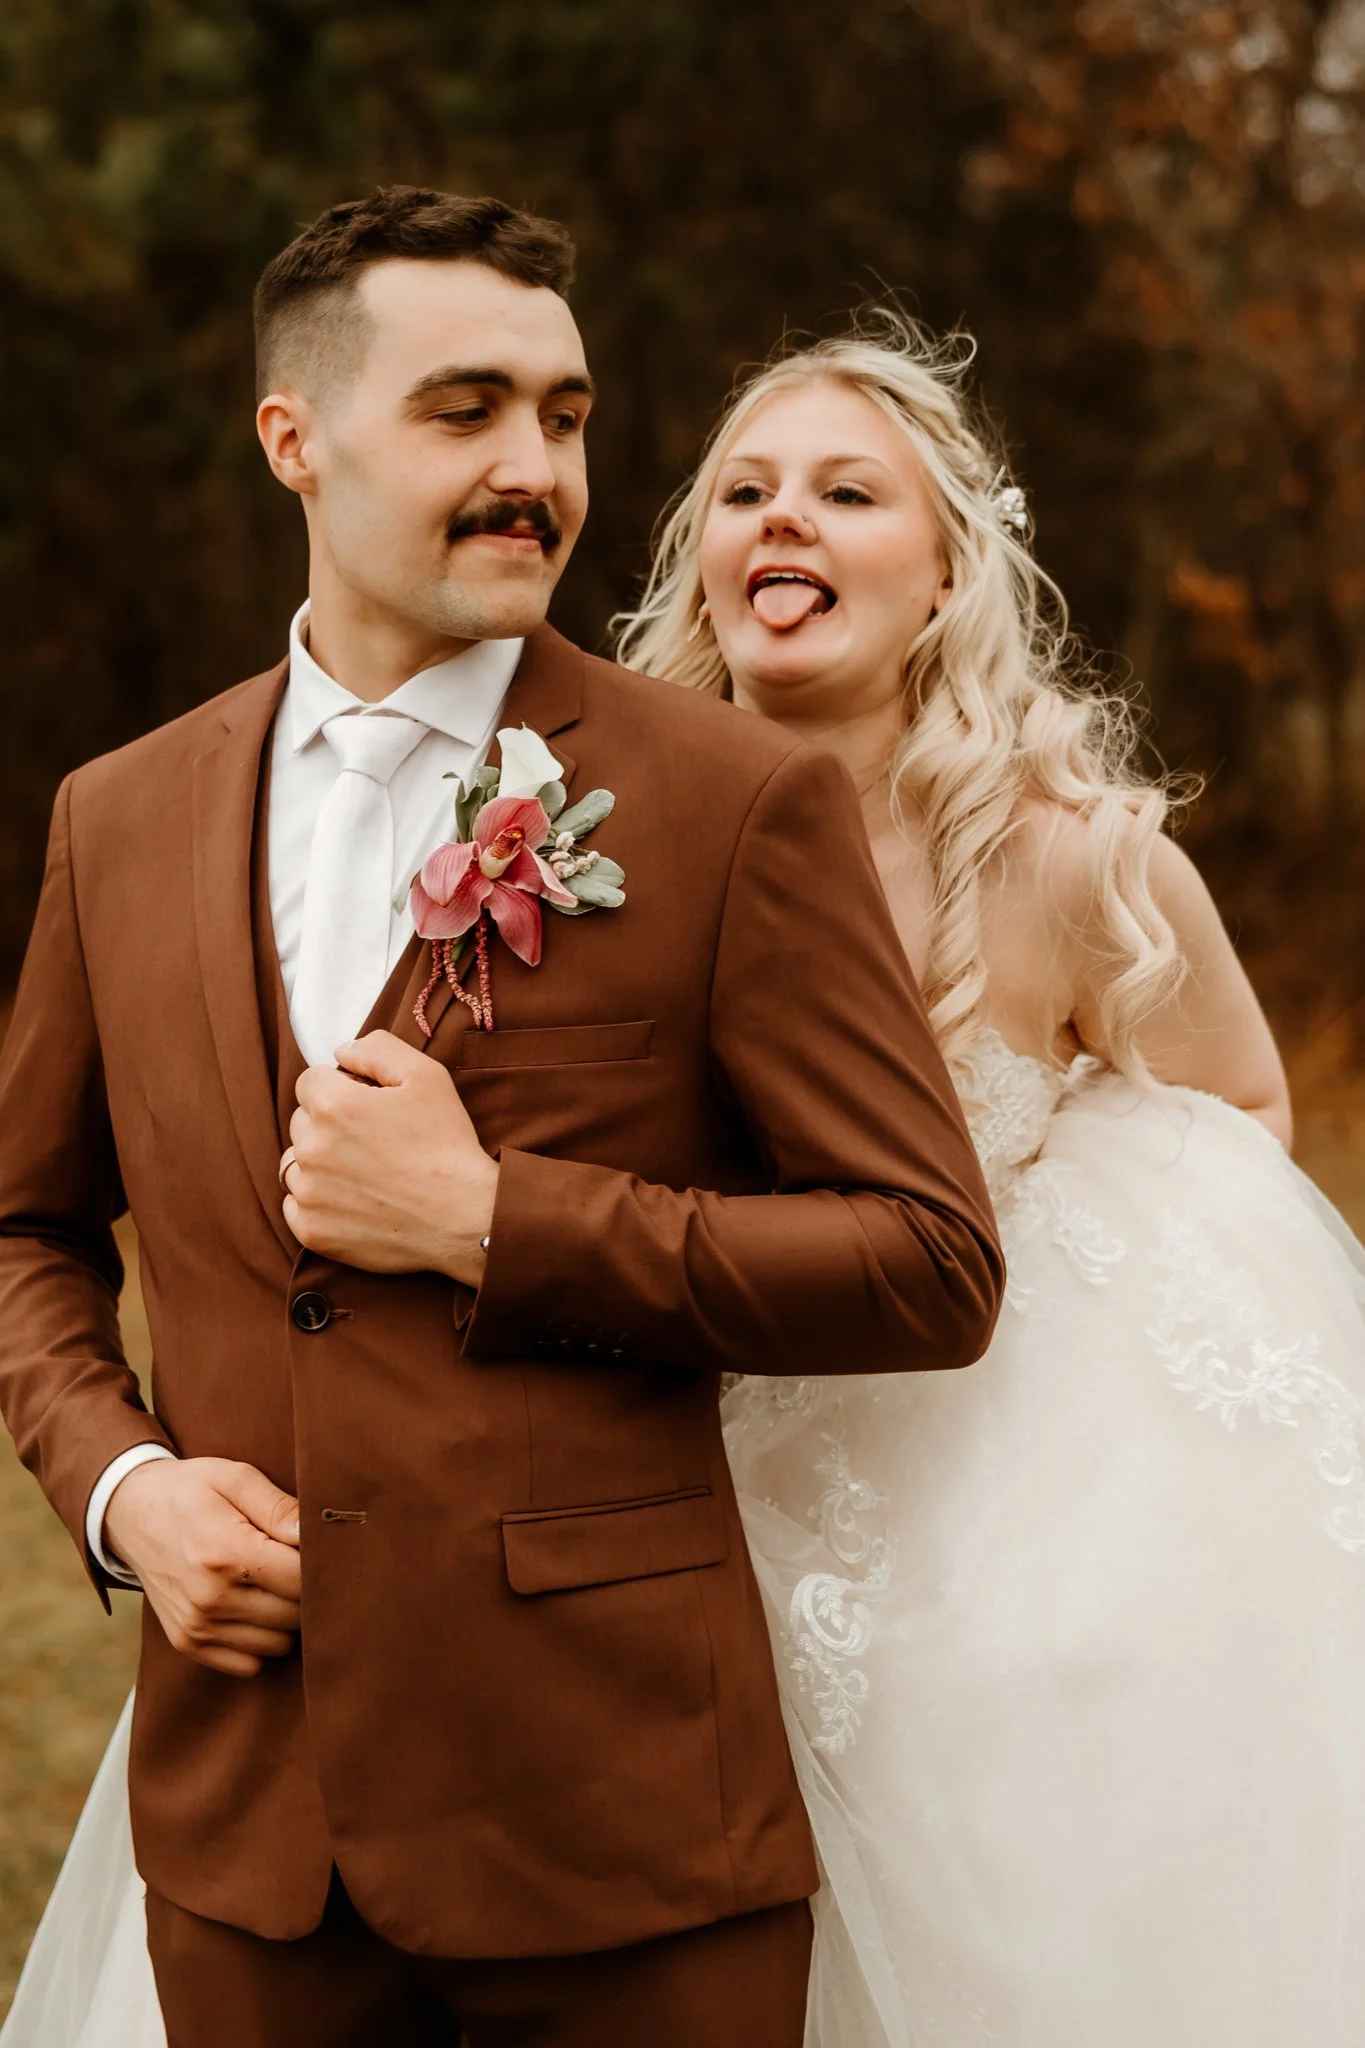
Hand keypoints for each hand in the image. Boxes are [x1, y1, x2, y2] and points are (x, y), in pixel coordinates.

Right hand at [104, 1457, 300, 1678]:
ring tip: (271, 1582)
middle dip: (305, 1590)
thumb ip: (278, 1506)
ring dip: (285, 1617)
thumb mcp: (234, 1477)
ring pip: (278, 1644)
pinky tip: (253, 1606)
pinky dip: (260, 1640)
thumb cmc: (191, 1490)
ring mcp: (196, 1626)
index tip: (314, 1547)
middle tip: (292, 1562)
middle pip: (295, 1615)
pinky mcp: (188, 1643)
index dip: (319, 1563)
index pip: (301, 1580)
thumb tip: (313, 1532)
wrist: (131, 1513)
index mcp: (225, 1553)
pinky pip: (250, 1663)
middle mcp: (210, 1598)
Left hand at [282, 1030, 496, 1284]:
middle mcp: (311, 1148)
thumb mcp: (426, 1075)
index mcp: (334, 1105)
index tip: (369, 1107)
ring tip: (367, 1174)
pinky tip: (356, 1202)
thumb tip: (340, 1052)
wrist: (465, 1218)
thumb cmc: (447, 1144)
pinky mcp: (312, 1230)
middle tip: (374, 1142)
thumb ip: (377, 1048)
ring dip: (320, 1163)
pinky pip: (296, 1205)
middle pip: (301, 1121)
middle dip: (329, 1125)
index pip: (309, 1082)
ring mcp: (309, 1194)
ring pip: (295, 1163)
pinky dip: (318, 1202)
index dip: (341, 1088)